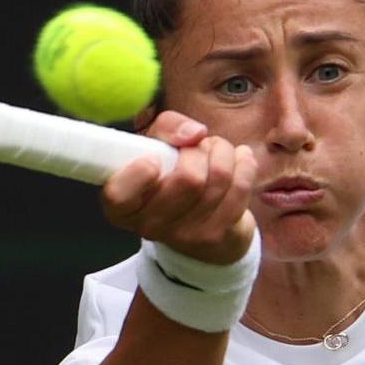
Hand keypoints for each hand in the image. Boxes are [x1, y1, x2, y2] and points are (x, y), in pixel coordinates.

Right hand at [102, 111, 257, 264]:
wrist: (203, 226)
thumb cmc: (171, 176)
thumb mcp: (157, 147)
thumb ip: (167, 128)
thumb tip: (195, 133)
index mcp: (122, 206)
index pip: (119, 194)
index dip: (138, 173)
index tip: (153, 158)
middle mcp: (148, 226)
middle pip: (188, 177)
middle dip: (199, 150)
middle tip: (197, 147)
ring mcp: (185, 236)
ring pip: (219, 178)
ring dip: (223, 152)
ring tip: (217, 151)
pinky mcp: (217, 236)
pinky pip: (241, 188)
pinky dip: (245, 164)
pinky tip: (241, 158)